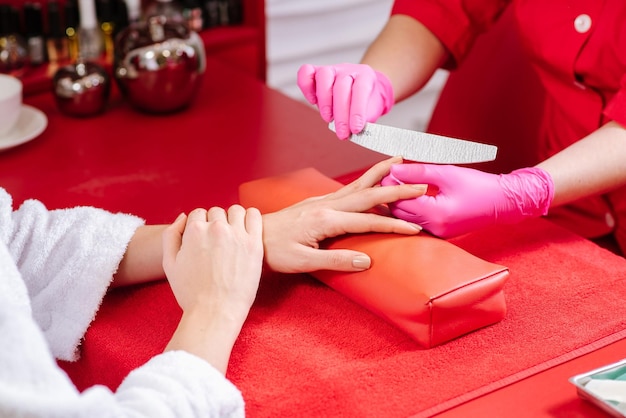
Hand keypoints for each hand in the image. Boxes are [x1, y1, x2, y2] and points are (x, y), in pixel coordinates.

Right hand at [162, 206, 263, 373]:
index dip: (199, 227)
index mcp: (194, 231)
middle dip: (215, 224)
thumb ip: (171, 235)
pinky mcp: (254, 244)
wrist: (215, 312)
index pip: (197, 214)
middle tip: (218, 244)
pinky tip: (247, 231)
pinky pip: (254, 215)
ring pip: (235, 211)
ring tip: (232, 237)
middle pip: (216, 212)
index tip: (204, 241)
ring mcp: (237, 235)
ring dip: (232, 219)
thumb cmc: (190, 292)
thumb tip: (183, 216)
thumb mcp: (169, 264)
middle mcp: (216, 228)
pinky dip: (250, 218)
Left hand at [262, 157, 425, 272]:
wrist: (252, 237)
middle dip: (397, 189)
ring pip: (359, 184)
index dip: (393, 225)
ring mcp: (322, 201)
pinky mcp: (318, 203)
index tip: (415, 228)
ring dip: (381, 173)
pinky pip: (348, 189)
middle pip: (369, 194)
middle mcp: (326, 205)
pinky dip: (366, 181)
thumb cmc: (275, 252)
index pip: (368, 221)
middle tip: (421, 184)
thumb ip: (336, 261)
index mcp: (325, 220)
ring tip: (400, 160)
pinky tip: (373, 180)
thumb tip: (367, 260)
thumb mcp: (304, 262)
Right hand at [297, 63, 393, 139]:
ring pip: (324, 76)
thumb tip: (356, 133)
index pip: (361, 90)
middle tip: (342, 133)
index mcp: (366, 76)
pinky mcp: (316, 72)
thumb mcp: (372, 111)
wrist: (364, 89)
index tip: (356, 129)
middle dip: (341, 114)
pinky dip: (306, 87)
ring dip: (324, 101)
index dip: (357, 111)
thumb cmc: (366, 101)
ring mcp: (332, 69)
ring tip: (328, 119)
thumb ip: (365, 120)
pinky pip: (306, 72)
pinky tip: (313, 101)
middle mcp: (348, 70)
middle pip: (341, 87)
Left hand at [381, 163, 554, 237]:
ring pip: (406, 219)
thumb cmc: (478, 185)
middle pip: (399, 213)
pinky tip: (409, 195)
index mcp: (437, 215)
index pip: (400, 201)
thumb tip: (394, 169)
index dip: (390, 185)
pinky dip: (410, 209)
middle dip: (391, 195)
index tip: (385, 171)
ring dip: (399, 202)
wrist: (503, 202)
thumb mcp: (447, 173)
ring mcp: (437, 234)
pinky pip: (417, 222)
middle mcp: (435, 228)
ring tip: (397, 183)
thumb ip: (418, 172)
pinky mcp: (440, 233)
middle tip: (388, 176)